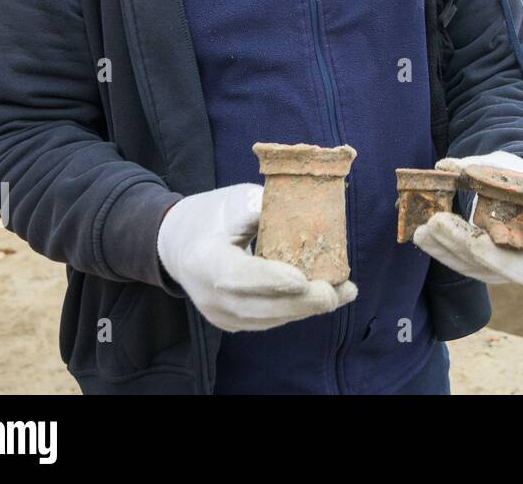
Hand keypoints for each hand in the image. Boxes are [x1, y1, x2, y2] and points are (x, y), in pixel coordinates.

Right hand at [157, 184, 355, 331]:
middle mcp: (208, 294)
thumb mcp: (234, 200)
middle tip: (335, 293)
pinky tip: (324, 298)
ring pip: (267, 319)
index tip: (302, 279)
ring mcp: (218, 313)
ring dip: (306, 309)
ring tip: (343, 293)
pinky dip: (296, 310)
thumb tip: (305, 211)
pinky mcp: (230, 321)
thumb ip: (263, 208)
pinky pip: (267, 320)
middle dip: (300, 303)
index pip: (237, 276)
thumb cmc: (212, 215)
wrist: (179, 244)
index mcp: (204, 259)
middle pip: (257, 307)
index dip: (270, 280)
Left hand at [412, 152, 522, 286]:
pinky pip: (468, 269)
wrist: (516, 197)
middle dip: (480, 249)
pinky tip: (423, 236)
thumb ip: (479, 167)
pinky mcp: (491, 273)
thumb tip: (445, 167)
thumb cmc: (517, 179)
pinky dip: (443, 252)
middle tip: (443, 223)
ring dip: (451, 249)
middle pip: (519, 266)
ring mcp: (516, 269)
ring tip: (426, 227)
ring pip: (485, 270)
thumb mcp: (506, 167)